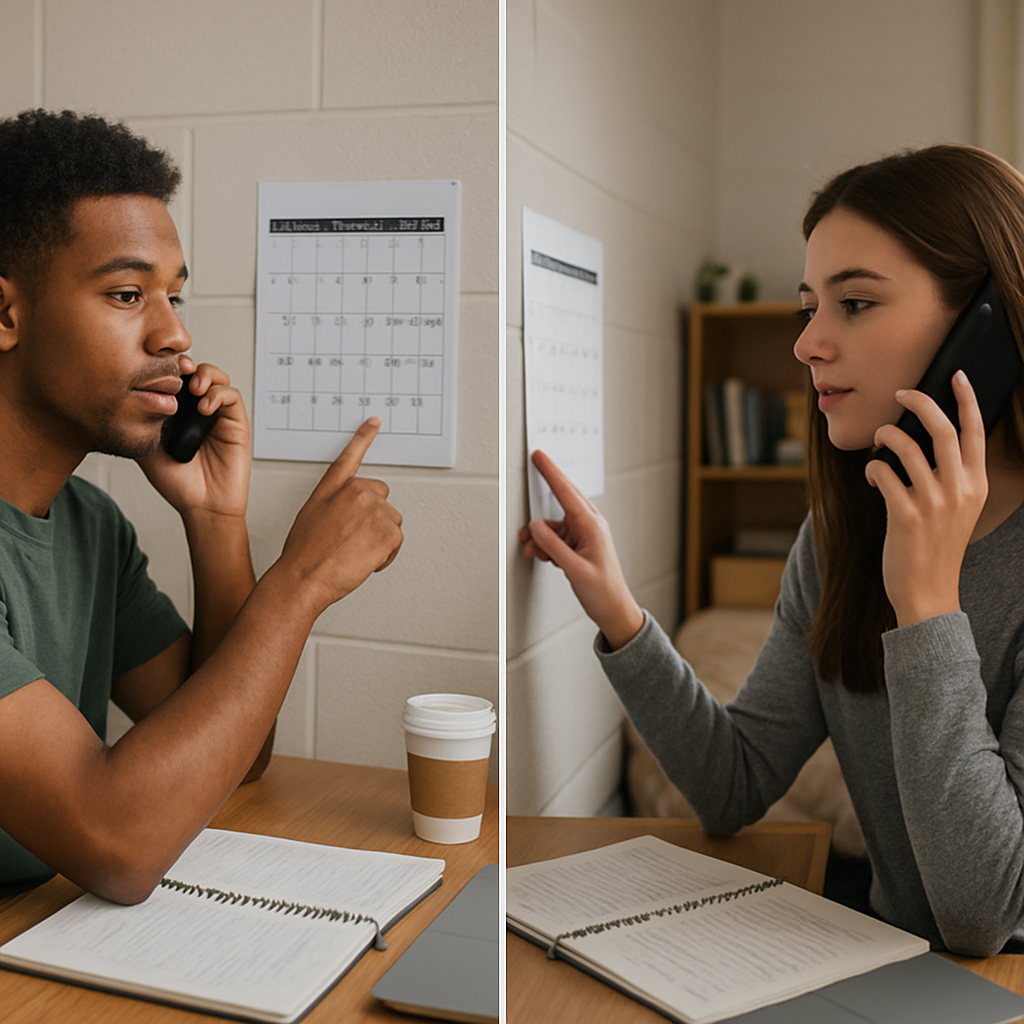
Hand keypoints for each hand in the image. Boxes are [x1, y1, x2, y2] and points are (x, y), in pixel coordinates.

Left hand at [137, 360, 250, 520]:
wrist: (202, 505)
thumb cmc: (178, 483)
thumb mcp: (145, 449)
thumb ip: (139, 425)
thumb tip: (124, 399)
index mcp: (177, 412)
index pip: (174, 378)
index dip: (167, 367)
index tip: (155, 367)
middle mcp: (197, 410)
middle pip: (196, 370)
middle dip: (187, 364)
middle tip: (176, 369)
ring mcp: (218, 415)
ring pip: (217, 378)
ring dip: (205, 375)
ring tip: (193, 388)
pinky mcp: (236, 423)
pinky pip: (232, 397)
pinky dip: (219, 395)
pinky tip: (205, 408)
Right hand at [275, 418, 402, 611]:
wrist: (304, 577)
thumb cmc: (304, 552)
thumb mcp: (311, 513)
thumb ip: (335, 501)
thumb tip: (349, 507)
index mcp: (336, 486)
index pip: (351, 457)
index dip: (364, 437)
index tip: (375, 421)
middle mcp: (358, 493)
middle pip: (382, 500)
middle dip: (374, 518)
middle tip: (352, 540)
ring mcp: (375, 510)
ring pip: (391, 522)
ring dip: (380, 538)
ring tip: (354, 553)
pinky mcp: (388, 531)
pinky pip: (396, 541)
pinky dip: (385, 554)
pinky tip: (364, 560)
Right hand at [521, 450, 642, 648]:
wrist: (614, 610)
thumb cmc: (602, 592)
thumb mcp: (574, 568)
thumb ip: (552, 545)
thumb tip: (535, 527)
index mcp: (592, 526)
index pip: (567, 493)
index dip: (551, 473)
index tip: (540, 457)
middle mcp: (590, 526)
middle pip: (562, 500)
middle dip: (543, 491)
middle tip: (532, 467)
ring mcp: (585, 535)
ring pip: (554, 524)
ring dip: (540, 535)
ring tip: (529, 550)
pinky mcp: (580, 546)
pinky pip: (557, 538)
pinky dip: (545, 545)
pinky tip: (541, 556)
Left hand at [864, 370, 987, 625]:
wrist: (927, 592)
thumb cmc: (935, 547)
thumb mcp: (957, 509)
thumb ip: (951, 477)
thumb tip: (926, 440)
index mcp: (975, 485)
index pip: (976, 432)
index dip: (967, 399)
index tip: (956, 375)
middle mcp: (959, 489)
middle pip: (941, 429)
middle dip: (920, 401)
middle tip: (901, 392)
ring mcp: (933, 502)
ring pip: (906, 446)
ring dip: (886, 436)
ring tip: (878, 441)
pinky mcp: (905, 515)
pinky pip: (882, 473)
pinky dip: (872, 469)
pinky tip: (871, 477)